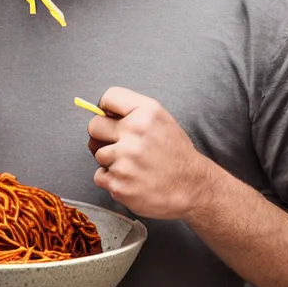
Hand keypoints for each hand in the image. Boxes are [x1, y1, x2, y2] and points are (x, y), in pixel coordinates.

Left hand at [86, 88, 210, 220]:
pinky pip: (100, 177)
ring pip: (98, 154)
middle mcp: (134, 134)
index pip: (108, 97)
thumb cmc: (174, 152)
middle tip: (122, 146)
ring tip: (133, 166)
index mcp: (145, 113)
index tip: (115, 119)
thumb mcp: (160, 119)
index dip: (108, 109)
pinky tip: (132, 180)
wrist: (193, 188)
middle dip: (104, 135)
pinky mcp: (120, 185)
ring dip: (111, 160)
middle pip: (94, 126)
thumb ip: (131, 109)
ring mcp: (125, 161)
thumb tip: (99, 111)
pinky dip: (112, 180)